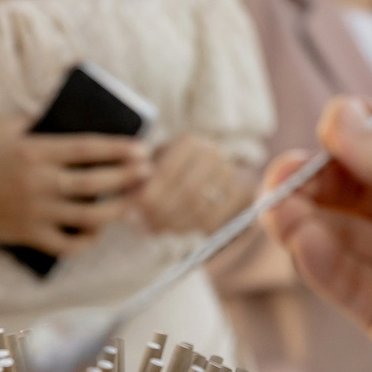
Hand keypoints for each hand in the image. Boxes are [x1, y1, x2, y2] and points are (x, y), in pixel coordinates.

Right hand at [0, 115, 148, 259]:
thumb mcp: (3, 127)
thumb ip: (36, 119)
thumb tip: (69, 114)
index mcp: (35, 151)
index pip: (89, 149)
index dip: (120, 150)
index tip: (142, 149)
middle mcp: (39, 182)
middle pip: (96, 183)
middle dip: (128, 178)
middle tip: (147, 173)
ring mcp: (35, 211)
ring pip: (89, 216)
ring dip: (118, 209)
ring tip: (133, 202)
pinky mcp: (27, 235)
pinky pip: (68, 244)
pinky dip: (87, 240)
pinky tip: (96, 232)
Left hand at [135, 135, 252, 233]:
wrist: (201, 173)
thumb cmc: (164, 171)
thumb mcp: (149, 168)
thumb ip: (139, 184)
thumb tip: (131, 212)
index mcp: (189, 142)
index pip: (168, 173)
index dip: (150, 197)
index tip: (132, 212)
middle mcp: (214, 154)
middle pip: (187, 193)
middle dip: (162, 214)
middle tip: (142, 227)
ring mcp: (230, 174)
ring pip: (200, 208)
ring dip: (174, 224)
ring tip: (154, 228)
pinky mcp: (240, 195)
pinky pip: (215, 219)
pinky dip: (191, 228)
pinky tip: (174, 229)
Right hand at [262, 99, 371, 371]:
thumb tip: (336, 115)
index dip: (351, 132)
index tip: (324, 130)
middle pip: (351, 187)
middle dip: (314, 179)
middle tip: (281, 176)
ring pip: (339, 235)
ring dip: (305, 220)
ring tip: (279, 210)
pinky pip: (344, 283)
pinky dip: (319, 262)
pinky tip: (304, 243)